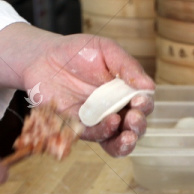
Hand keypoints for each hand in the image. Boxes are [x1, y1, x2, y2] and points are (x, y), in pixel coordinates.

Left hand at [0, 25, 154, 156]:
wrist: (43, 58)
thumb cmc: (78, 52)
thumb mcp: (107, 51)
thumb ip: (127, 67)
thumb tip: (150, 87)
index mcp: (126, 92)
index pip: (143, 104)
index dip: (145, 105)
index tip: (140, 101)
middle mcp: (115, 109)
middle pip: (134, 126)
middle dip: (138, 126)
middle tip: (133, 118)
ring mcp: (98, 120)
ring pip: (117, 140)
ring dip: (125, 142)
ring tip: (127, 137)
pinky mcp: (79, 127)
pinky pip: (94, 136)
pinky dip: (103, 134)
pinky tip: (109, 125)